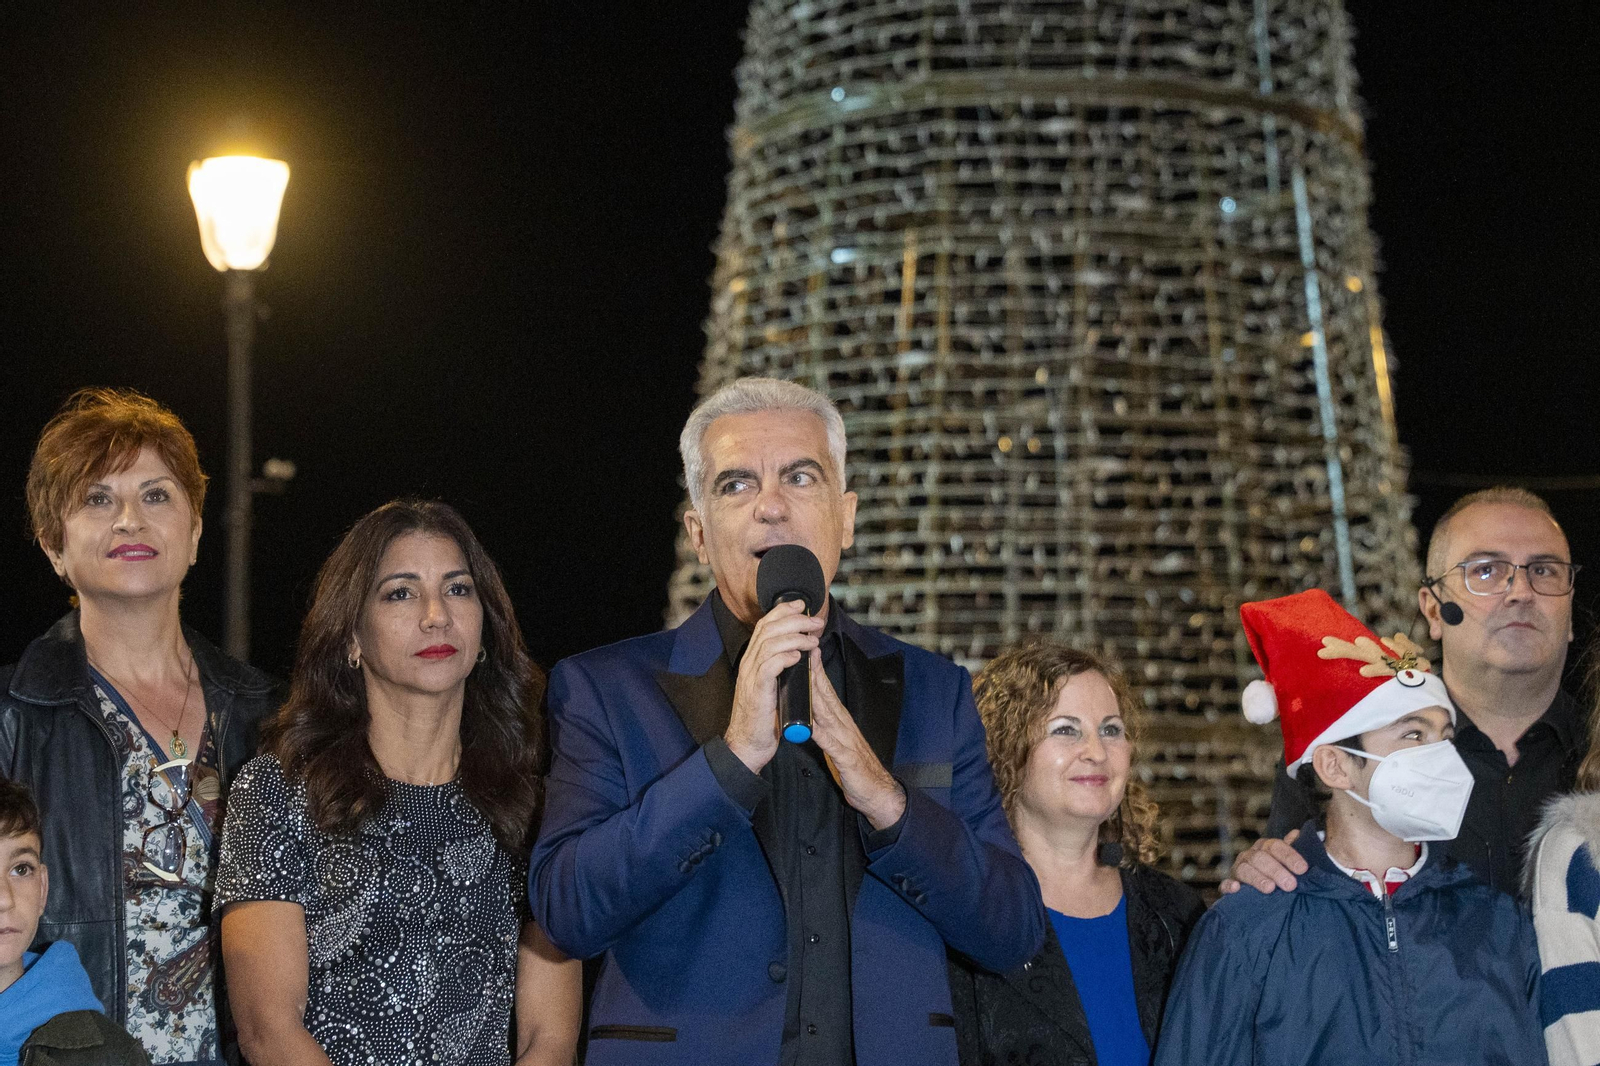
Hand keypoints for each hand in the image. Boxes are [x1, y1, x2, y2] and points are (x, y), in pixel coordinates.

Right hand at [725, 600, 822, 773]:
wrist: (748, 744)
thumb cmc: (763, 717)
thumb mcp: (773, 686)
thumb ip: (781, 668)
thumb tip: (801, 652)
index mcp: (753, 660)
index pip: (765, 625)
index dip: (783, 611)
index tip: (802, 604)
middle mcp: (749, 663)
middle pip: (769, 628)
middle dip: (795, 620)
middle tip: (815, 622)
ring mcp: (751, 676)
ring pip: (770, 643)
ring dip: (795, 637)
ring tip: (812, 640)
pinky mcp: (757, 691)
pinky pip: (769, 666)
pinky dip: (785, 657)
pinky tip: (798, 657)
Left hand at [808, 648, 905, 830]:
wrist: (878, 792)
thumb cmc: (856, 767)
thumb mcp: (838, 742)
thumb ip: (825, 727)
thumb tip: (809, 713)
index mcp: (840, 721)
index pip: (826, 692)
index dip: (816, 672)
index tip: (807, 652)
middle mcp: (843, 726)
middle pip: (826, 697)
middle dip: (815, 675)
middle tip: (804, 654)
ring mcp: (846, 741)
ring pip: (828, 715)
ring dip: (816, 698)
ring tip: (805, 682)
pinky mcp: (847, 759)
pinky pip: (832, 745)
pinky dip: (822, 735)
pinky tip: (812, 727)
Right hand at [1219, 829, 1306, 893]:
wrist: (1258, 894)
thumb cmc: (1277, 876)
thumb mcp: (1286, 862)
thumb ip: (1291, 850)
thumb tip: (1297, 834)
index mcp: (1264, 847)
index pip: (1276, 846)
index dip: (1289, 856)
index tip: (1303, 869)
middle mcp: (1249, 855)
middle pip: (1260, 858)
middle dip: (1276, 871)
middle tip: (1291, 885)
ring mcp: (1237, 870)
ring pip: (1244, 870)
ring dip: (1257, 878)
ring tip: (1270, 888)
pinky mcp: (1228, 886)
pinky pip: (1224, 884)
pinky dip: (1228, 885)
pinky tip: (1236, 888)